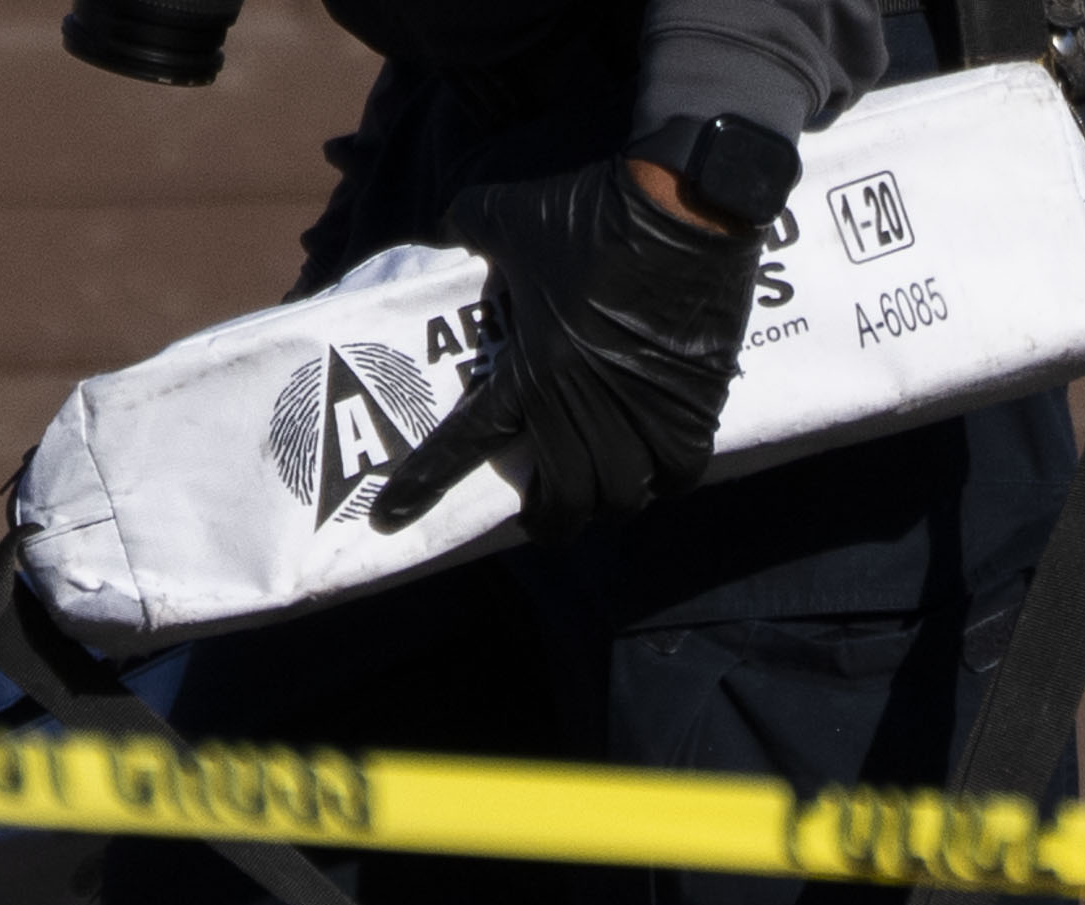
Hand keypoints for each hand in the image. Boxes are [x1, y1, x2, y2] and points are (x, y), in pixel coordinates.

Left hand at [370, 157, 760, 542]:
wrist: (682, 202)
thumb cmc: (589, 213)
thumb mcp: (507, 214)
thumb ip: (469, 223)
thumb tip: (449, 221)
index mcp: (529, 372)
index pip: (464, 444)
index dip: (424, 485)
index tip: (390, 517)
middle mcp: (582, 406)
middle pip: (565, 501)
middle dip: (551, 521)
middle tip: (547, 515)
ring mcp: (641, 410)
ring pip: (622, 496)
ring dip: (609, 502)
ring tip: (605, 494)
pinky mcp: (693, 400)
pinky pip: (679, 471)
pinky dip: (667, 479)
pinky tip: (660, 470)